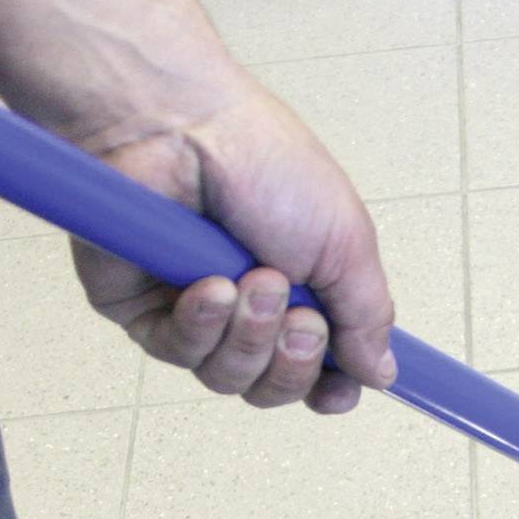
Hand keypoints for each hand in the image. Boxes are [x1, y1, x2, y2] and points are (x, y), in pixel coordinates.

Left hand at [69, 73, 395, 414]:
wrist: (180, 127)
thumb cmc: (262, 162)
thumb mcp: (344, 241)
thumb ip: (367, 315)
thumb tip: (380, 373)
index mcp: (298, 286)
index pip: (314, 368)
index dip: (326, 388)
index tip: (338, 391)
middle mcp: (243, 304)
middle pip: (270, 385)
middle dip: (291, 361)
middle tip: (299, 319)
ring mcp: (188, 308)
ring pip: (224, 376)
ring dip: (249, 337)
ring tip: (252, 282)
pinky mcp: (138, 307)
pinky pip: (174, 352)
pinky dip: (200, 324)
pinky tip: (208, 285)